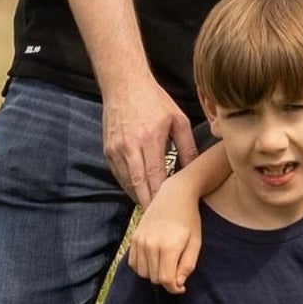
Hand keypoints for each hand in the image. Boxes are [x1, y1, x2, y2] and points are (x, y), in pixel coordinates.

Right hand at [102, 78, 196, 207]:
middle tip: (160, 218)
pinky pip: (118, 174)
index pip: (155, 175)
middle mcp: (130, 146)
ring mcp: (116, 149)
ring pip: (127, 182)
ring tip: (152, 209)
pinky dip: (128, 185)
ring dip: (138, 196)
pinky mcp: (108, 150)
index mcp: (150, 139)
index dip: (161, 195)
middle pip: (139, 184)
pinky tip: (139, 191)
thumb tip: (195, 170)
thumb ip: (187, 147)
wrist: (124, 84)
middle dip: (149, 203)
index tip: (170, 209)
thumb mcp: (178, 120)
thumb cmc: (155, 100)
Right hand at [128, 175, 203, 290]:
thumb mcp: (196, 242)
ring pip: (143, 273)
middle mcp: (151, 245)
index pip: (166, 280)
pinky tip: (154, 261)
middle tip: (176, 273)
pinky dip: (142, 267)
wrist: (174, 195)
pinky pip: (133, 263)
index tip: (181, 287)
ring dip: (154, 275)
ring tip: (166, 265)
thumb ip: (188, 264)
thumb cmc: (189, 219)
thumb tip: (177, 283)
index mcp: (169, 247)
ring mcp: (140, 241)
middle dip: (166, 281)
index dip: (174, 288)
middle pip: (154, 278)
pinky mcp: (133, 238)